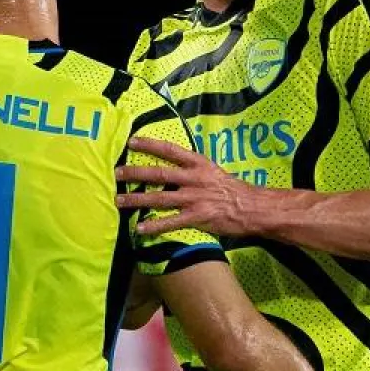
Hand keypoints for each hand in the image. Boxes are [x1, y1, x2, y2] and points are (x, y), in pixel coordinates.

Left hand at [115, 137, 258, 236]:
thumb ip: (194, 171)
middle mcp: (193, 179)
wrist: (253, 207)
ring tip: (119, 201)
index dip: (149, 145)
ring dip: (137, 200)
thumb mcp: (213, 172)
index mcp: (198, 164)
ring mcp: (193, 199)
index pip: (170, 150)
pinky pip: (171, 222)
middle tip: (116, 173)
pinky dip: (154, 226)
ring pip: (159, 198)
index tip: (131, 142)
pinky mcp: (196, 217)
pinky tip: (140, 229)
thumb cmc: (233, 190)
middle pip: (159, 174)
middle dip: (135, 174)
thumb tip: (175, 170)